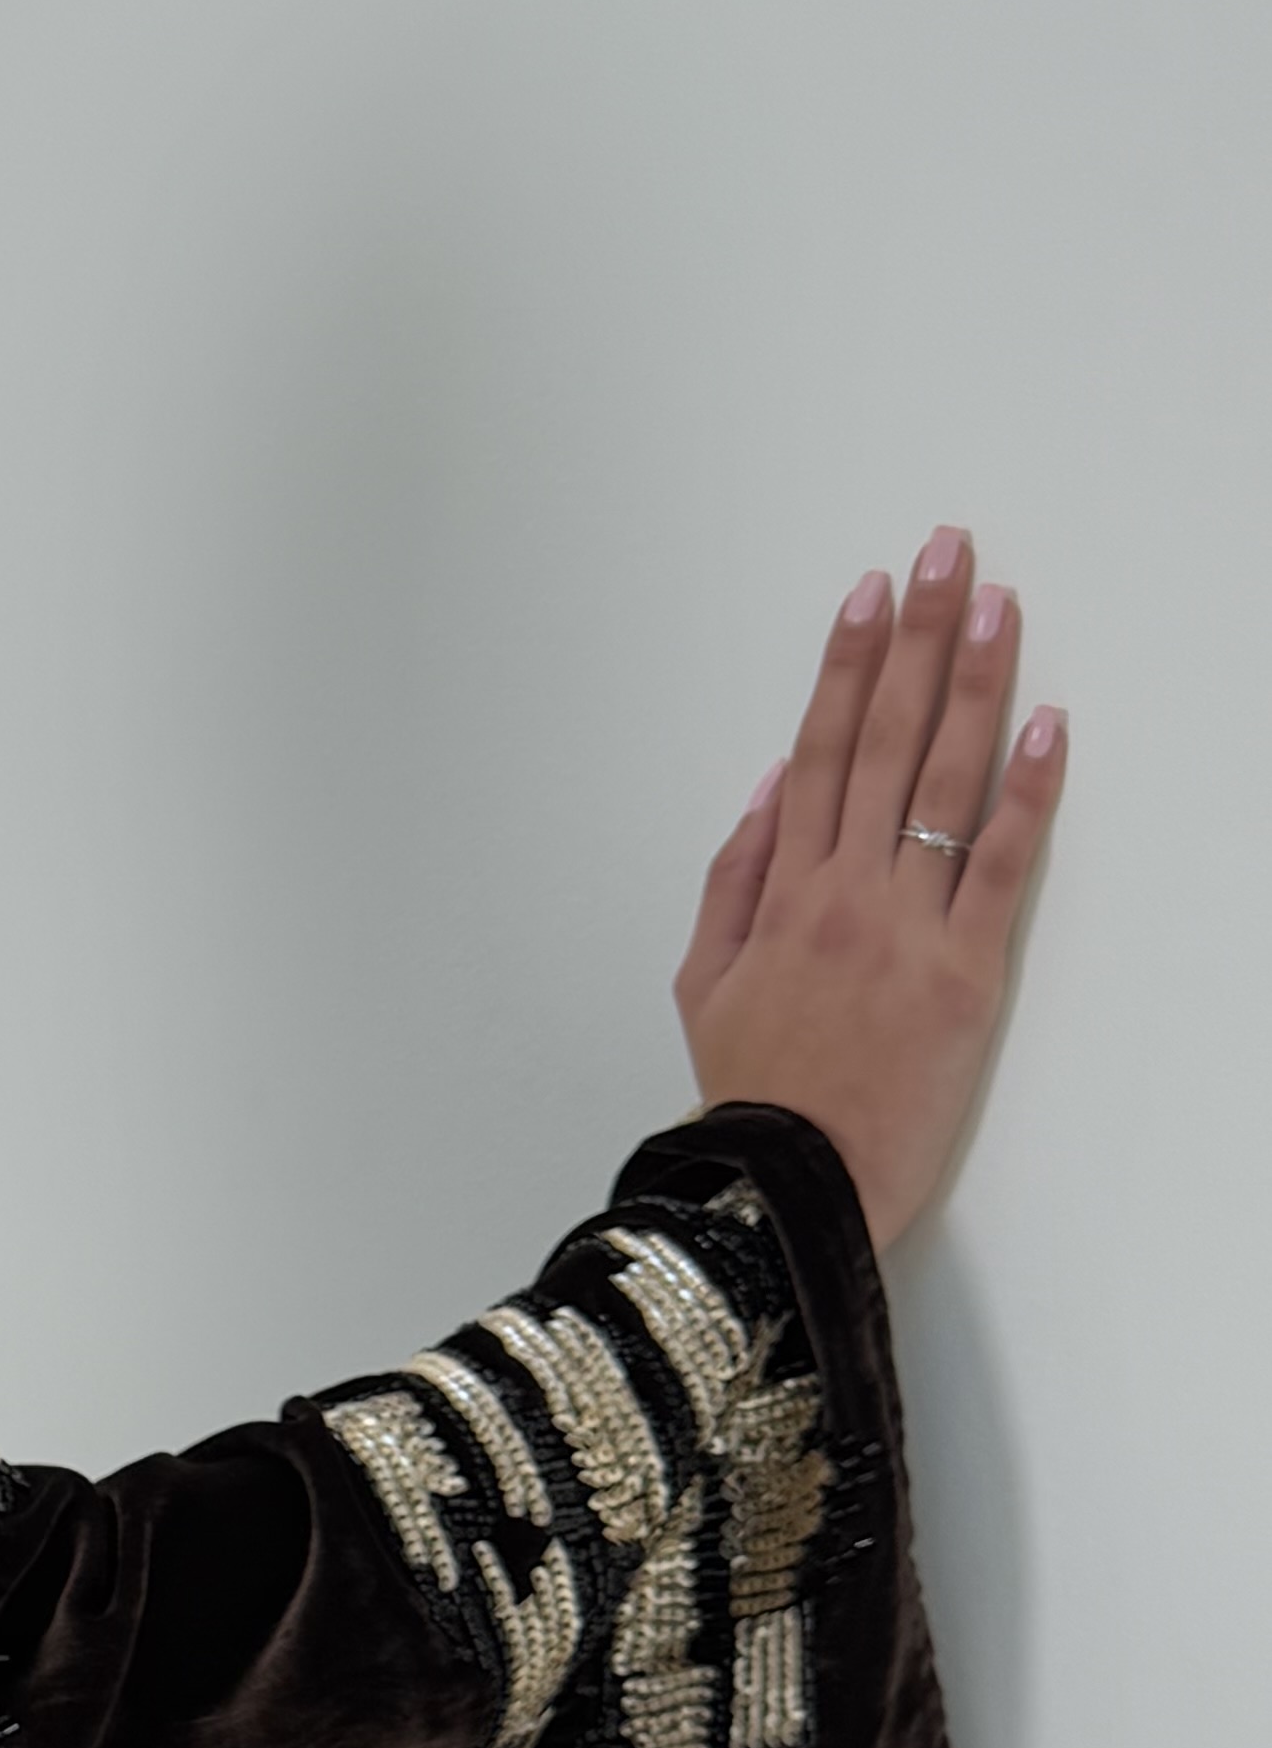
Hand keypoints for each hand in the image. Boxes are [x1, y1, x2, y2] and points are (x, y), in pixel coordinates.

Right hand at [674, 527, 1065, 1249]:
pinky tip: (1047, 725)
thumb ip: (730, 880)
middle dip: (917, 637)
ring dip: (973, 682)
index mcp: (780, 891)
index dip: (847, 664)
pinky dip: (1026, 791)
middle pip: (884, 738)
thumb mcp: (700, 986)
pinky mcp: (964, 972)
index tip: (871, 594)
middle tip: (946, 554)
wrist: (783, 1193)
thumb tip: (770, 789)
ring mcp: (905, 926)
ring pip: (942, 779)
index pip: (818, 749)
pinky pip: (999, 863)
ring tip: (998, 604)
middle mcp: (842, 890)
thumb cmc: (749, 1097)